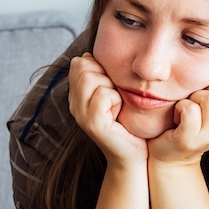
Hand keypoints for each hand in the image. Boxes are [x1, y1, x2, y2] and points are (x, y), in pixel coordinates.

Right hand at [68, 53, 147, 167]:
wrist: (134, 154)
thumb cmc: (128, 122)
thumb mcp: (113, 92)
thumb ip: (101, 74)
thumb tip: (88, 55)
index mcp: (76, 96)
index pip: (78, 63)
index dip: (98, 67)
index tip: (110, 87)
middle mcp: (74, 105)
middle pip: (83, 67)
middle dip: (104, 75)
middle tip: (114, 97)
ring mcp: (81, 115)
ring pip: (91, 78)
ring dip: (111, 87)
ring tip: (116, 105)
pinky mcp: (93, 124)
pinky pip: (104, 95)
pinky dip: (116, 100)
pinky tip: (118, 114)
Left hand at [147, 81, 208, 165]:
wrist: (170, 155)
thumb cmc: (191, 124)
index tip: (207, 102)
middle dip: (206, 90)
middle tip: (195, 106)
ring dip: (193, 99)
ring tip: (186, 112)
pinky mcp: (188, 139)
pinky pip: (190, 109)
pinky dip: (180, 107)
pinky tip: (177, 118)